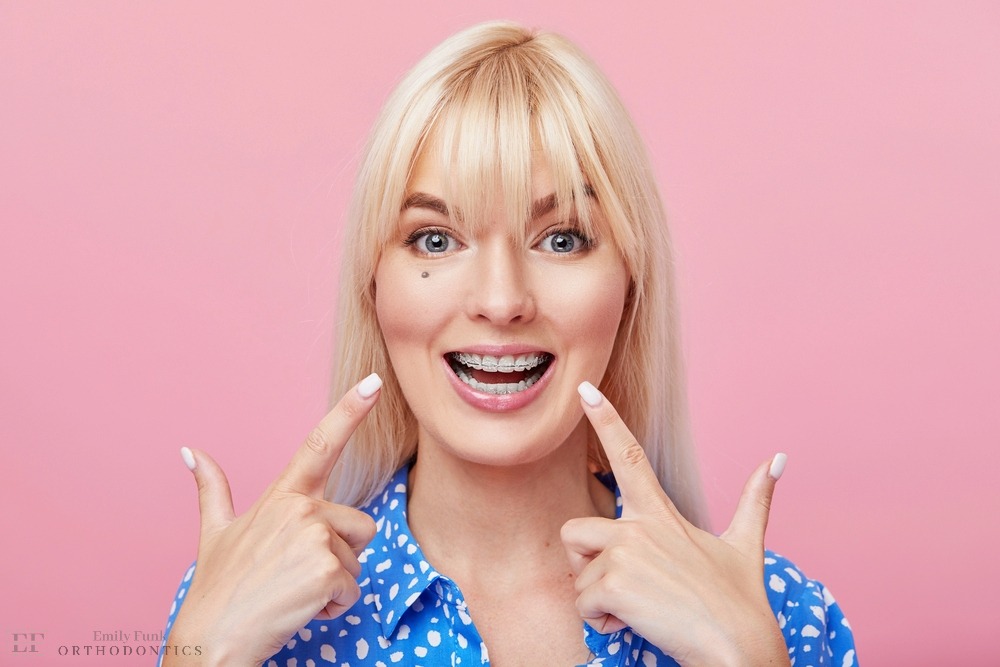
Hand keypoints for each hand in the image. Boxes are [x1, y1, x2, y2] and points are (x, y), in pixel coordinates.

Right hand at [166, 374, 381, 666]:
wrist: (212, 639)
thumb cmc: (218, 589)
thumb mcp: (216, 533)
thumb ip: (212, 489)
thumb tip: (190, 452)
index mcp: (283, 496)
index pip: (321, 444)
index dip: (350, 410)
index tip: (373, 380)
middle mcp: (302, 508)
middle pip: (360, 526)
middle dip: (340, 556)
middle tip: (296, 576)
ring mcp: (315, 536)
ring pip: (358, 559)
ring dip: (335, 583)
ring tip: (294, 592)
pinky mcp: (327, 569)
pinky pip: (354, 589)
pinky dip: (334, 607)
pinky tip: (300, 609)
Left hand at [560, 382, 789, 666]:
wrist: (739, 649)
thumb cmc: (738, 603)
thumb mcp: (745, 545)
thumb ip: (755, 500)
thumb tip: (778, 459)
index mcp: (662, 514)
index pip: (629, 456)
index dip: (605, 419)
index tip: (584, 390)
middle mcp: (639, 527)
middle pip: (575, 529)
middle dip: (585, 563)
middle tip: (623, 587)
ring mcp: (625, 552)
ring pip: (577, 571)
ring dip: (596, 597)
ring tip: (637, 609)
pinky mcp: (614, 582)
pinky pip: (582, 602)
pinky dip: (600, 622)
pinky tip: (634, 624)